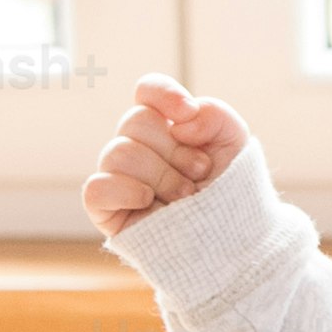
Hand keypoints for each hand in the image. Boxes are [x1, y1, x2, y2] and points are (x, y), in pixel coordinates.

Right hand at [83, 76, 245, 237]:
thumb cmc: (231, 191)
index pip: (147, 91)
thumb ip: (214, 114)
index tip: (188, 112)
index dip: (163, 95)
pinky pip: (96, 188)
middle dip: (175, 150)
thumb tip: (179, 122)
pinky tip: (149, 202)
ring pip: (119, 153)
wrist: (234, 240)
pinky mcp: (107, 210)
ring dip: (161, 176)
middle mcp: (138, 147)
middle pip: (135, 121)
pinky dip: (125, 190)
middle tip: (199, 174)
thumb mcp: (235, 143)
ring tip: (185, 197)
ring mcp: (120, 178)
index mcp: (166, 126)